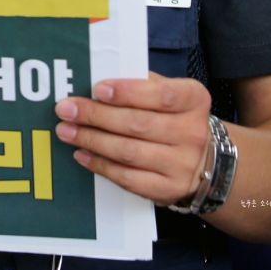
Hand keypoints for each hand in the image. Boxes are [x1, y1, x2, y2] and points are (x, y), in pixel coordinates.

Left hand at [54, 73, 211, 204]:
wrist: (205, 159)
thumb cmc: (175, 116)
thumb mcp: (170, 92)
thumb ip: (142, 84)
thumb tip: (99, 79)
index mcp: (193, 99)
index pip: (161, 95)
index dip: (127, 92)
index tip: (97, 89)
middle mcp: (192, 132)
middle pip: (137, 124)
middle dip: (96, 116)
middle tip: (65, 109)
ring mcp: (182, 165)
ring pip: (129, 152)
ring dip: (92, 140)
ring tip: (66, 131)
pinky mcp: (168, 189)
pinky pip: (128, 178)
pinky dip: (101, 165)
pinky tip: (82, 154)